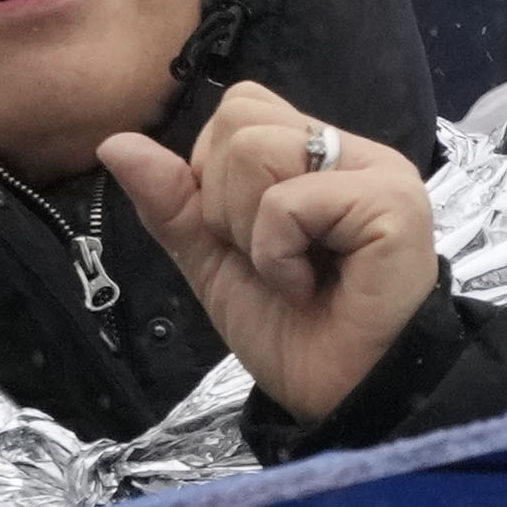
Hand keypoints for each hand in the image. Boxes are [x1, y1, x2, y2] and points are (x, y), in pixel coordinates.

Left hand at [102, 78, 439, 424]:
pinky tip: (308, 288)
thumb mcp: (213, 262)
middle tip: (269, 258)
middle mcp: (353, 152)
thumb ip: (171, 201)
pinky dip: (275, 255)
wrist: (339, 399)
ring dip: (251, 231)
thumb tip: (114, 142)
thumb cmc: (293, 334)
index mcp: (318, 155)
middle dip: (225, 201)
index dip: (214, 174)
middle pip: (241, 116)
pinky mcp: (393, 204)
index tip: (248, 238)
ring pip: (256, 148)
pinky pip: (288, 201)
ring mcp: (378, 173)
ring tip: (289, 273)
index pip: (240, 108)